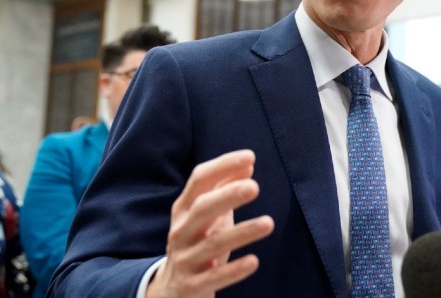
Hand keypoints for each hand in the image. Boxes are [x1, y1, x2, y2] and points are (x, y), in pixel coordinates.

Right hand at [146, 150, 274, 297]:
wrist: (172, 288)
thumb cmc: (198, 241)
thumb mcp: (207, 214)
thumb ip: (224, 188)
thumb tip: (247, 165)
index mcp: (184, 209)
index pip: (199, 180)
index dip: (222, 166)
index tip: (250, 157)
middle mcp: (181, 231)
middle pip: (202, 209)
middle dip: (227, 196)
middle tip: (254, 187)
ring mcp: (185, 259)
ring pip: (212, 244)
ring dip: (241, 233)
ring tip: (268, 223)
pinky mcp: (192, 285)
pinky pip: (214, 278)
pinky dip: (234, 270)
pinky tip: (254, 261)